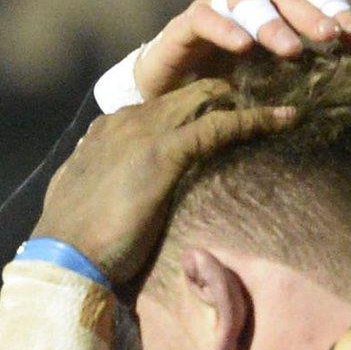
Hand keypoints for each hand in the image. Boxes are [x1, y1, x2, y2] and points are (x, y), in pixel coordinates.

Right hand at [31, 78, 296, 288]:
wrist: (63, 256)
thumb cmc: (77, 241)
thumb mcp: (88, 199)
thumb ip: (105, 182)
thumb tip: (116, 192)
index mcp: (109, 129)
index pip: (164, 106)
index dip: (199, 108)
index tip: (230, 114)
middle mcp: (127, 120)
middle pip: (189, 94)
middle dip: (230, 93)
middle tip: (272, 97)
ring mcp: (145, 132)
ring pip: (207, 99)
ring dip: (248, 99)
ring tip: (285, 102)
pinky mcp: (163, 152)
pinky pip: (220, 125)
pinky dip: (256, 119)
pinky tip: (287, 118)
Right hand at [133, 0, 350, 99]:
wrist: (168, 109)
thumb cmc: (227, 100)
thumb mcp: (271, 95)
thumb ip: (302, 89)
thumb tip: (345, 103)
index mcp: (278, 21)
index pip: (315, 2)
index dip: (340, 15)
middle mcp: (249, 9)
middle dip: (309, 15)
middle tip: (330, 36)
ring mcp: (215, 13)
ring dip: (270, 21)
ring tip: (290, 49)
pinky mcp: (183, 27)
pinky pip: (203, 16)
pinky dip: (223, 28)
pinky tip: (242, 46)